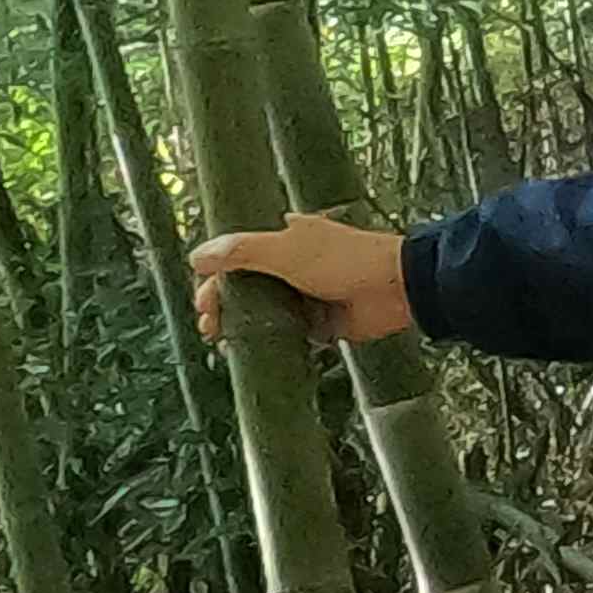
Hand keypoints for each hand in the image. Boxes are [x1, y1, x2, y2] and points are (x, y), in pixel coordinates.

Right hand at [188, 210, 413, 347]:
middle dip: (222, 305)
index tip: (202, 300)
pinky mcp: (320, 322)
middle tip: (209, 325)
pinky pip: (287, 334)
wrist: (396, 288)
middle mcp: (292, 265)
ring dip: (240, 325)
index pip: (236, 257)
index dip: (215, 279)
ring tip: (223, 340)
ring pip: (262, 312)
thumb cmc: (346, 260)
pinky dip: (269, 342)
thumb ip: (241, 251)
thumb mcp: (285, 250)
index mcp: (284, 239)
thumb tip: (196, 257)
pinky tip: (251, 353)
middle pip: (245, 287)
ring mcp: (305, 295)